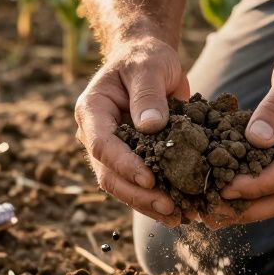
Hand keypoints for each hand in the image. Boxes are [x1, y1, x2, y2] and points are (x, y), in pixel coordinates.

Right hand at [75, 35, 188, 225]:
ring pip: (123, 186)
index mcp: (92, 111)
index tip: (150, 179)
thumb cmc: (146, 58)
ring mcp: (113, 150)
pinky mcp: (133, 158)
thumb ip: (148, 94)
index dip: (124, 165)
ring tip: (178, 216)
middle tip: (169, 207)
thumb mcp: (149, 66)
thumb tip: (150, 126)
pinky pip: (140, 184)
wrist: (148, 60)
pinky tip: (181, 210)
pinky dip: (158, 198)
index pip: (102, 145)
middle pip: (109, 174)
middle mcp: (96, 134)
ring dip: (148, 204)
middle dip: (138, 194)